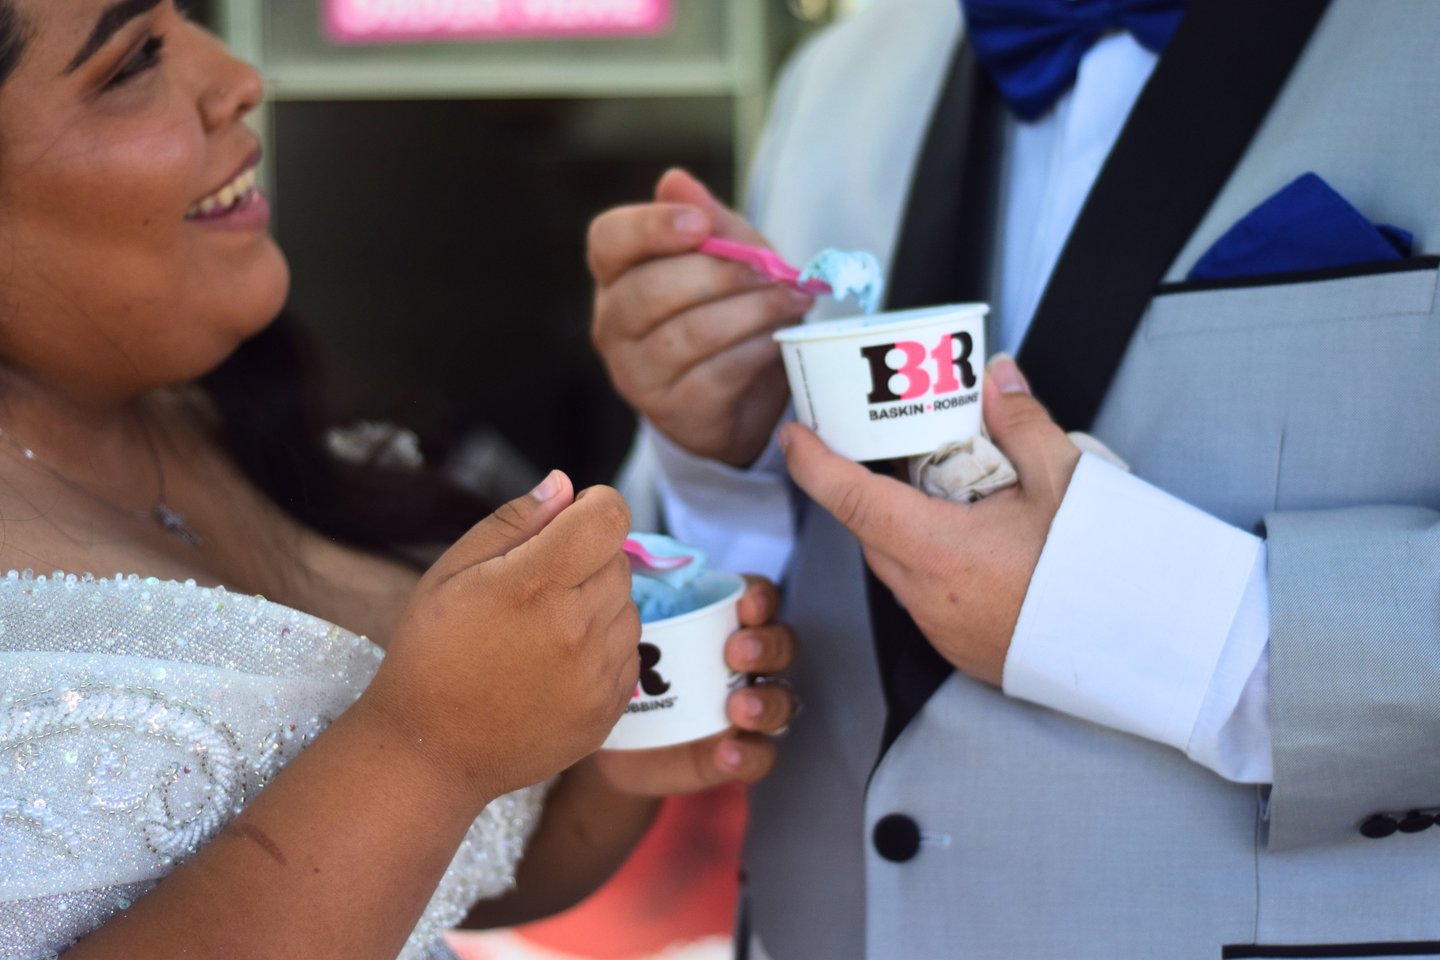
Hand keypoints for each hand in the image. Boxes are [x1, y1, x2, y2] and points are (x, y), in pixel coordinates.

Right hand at [366, 472, 639, 804]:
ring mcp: (599, 674)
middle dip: (588, 558)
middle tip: (538, 586)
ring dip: (599, 604)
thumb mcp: (453, 571)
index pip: (609, 517)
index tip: (572, 519)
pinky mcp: (610, 709)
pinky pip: (628, 653)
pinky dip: (603, 648)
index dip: (595, 506)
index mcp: (536, 586)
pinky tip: (556, 662)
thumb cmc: (432, 652)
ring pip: (629, 607)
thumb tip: (567, 485)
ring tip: (544, 629)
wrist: (431, 750)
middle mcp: (578, 629)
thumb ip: (515, 521)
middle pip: (619, 560)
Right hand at [588, 168, 814, 467]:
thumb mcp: (728, 256)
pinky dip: (756, 351)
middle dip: (721, 274)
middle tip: (773, 270)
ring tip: (793, 300)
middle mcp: (612, 325)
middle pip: (650, 290)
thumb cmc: (728, 309)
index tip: (702, 225)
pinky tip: (780, 341)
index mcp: (616, 275)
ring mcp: (636, 374)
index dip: (650, 228)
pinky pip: (716, 375)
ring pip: (689, 334)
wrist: (741, 395)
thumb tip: (675, 179)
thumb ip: (709, 220)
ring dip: (751, 312)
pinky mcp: (671, 412)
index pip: (608, 241)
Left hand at [591, 576, 798, 795]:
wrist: (609, 744)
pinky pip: (762, 755)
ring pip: (782, 699)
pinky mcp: (738, 752)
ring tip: (737, 708)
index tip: (745, 605)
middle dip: (767, 646)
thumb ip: (636, 598)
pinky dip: (750, 754)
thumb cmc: (624, 669)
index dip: (761, 598)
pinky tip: (727, 752)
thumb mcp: (625, 632)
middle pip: (782, 644)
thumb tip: (624, 555)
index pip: (760, 598)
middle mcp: (745, 662)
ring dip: (767, 701)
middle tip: (735, 653)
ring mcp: (746, 708)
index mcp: (723, 622)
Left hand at [779, 356, 1080, 685]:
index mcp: (938, 550)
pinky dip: (930, 560)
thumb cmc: (1105, 572)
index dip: (812, 463)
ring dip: (902, 525)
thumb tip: (997, 378)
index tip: (795, 434)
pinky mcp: (962, 648)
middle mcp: (926, 596)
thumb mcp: (1065, 480)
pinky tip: (968, 539)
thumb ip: (1021, 422)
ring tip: (939, 487)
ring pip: (896, 563)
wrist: (1150, 647)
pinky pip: (924, 594)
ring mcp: (942, 628)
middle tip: (881, 444)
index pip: (850, 498)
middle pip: (869, 529)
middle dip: (863, 485)